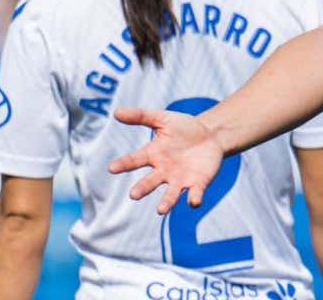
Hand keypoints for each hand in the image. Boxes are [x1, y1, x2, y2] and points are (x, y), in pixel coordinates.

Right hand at [108, 109, 223, 214]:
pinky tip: (194, 202)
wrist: (211, 135)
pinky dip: (194, 198)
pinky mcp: (197, 183)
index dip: (123, 164)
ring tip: (161, 210)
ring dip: (166, 202)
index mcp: (152, 155)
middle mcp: (163, 172)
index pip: (134, 161)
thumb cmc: (184, 128)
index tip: (112, 168)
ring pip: (171, 194)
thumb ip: (141, 116)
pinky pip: (195, 193)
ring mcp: (180, 179)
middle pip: (150, 182)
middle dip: (142, 188)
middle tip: (134, 195)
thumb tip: (116, 112)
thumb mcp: (163, 119)